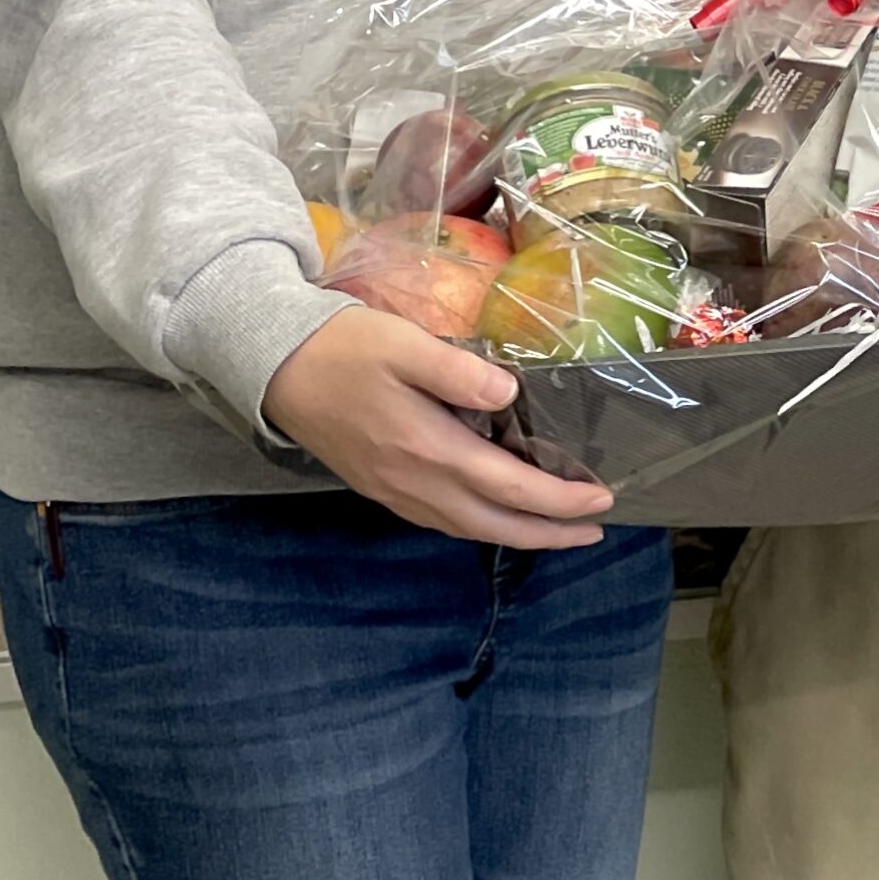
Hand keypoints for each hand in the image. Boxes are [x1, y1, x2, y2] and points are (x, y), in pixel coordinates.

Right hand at [262, 305, 615, 547]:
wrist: (276, 366)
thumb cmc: (346, 348)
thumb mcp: (405, 346)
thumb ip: (458, 372)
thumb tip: (510, 395)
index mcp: (428, 449)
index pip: (509, 488)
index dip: (560, 500)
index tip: (602, 500)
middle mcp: (414, 483)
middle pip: (494, 525)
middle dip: (549, 533)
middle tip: (595, 531)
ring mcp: (395, 491)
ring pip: (467, 529)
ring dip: (517, 533)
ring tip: (558, 529)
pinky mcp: (381, 487)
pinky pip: (442, 520)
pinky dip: (480, 525)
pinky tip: (495, 514)